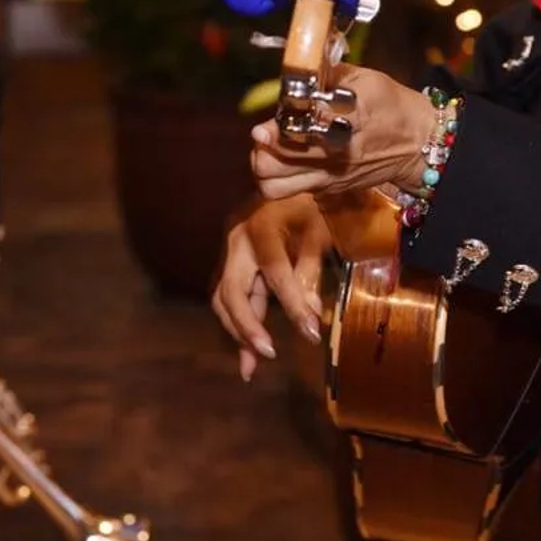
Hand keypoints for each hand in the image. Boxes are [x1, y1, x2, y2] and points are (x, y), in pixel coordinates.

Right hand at [212, 194, 334, 380]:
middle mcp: (236, 239)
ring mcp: (227, 250)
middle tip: (267, 354)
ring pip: (221, 297)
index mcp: (261, 226)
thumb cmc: (310, 201)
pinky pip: (226, 295)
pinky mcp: (228, 260)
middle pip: (230, 291)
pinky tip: (248, 346)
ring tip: (251, 365)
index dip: (293, 306)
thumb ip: (311, 271)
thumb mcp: (319, 230)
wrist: (288, 175)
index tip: (312, 335)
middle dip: (247, 326)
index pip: (275, 274)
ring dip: (237, 330)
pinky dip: (237, 320)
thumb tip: (308, 315)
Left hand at [251, 64, 438, 200]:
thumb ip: (326, 76)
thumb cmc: (392, 106)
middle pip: (275, 162)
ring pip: (273, 185)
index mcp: (348, 121)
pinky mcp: (328, 189)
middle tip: (266, 132)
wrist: (419, 145)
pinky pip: (287, 191)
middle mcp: (336, 155)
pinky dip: (276, 176)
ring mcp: (329, 177)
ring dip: (264, 166)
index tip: (269, 122)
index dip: (277, 126)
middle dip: (262, 145)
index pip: (301, 128)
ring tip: (270, 149)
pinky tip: (286, 158)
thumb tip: (296, 69)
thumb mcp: (365, 79)